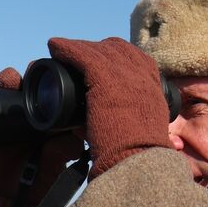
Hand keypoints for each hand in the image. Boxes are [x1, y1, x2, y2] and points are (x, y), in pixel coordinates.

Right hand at [0, 67, 84, 206]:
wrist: (8, 196)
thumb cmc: (38, 178)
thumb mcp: (56, 163)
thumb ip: (66, 149)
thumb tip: (75, 135)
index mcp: (46, 115)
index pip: (46, 89)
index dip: (47, 77)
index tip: (49, 71)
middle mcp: (25, 110)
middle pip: (23, 82)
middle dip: (24, 74)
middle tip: (25, 78)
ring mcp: (4, 115)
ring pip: (3, 87)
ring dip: (5, 78)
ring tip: (6, 81)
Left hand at [46, 37, 170, 178]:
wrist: (137, 160)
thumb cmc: (136, 156)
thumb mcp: (140, 131)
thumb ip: (126, 121)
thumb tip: (97, 124)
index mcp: (153, 87)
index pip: (135, 59)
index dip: (116, 57)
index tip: (102, 61)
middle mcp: (141, 74)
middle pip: (116, 50)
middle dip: (97, 50)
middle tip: (78, 55)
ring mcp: (123, 74)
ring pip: (98, 50)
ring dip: (79, 48)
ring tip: (61, 48)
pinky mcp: (103, 76)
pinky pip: (82, 55)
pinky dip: (66, 49)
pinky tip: (54, 46)